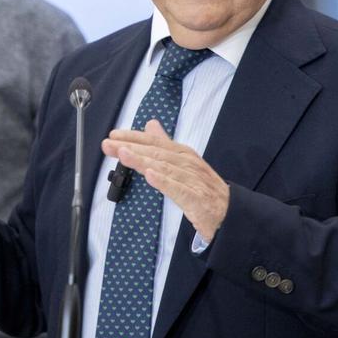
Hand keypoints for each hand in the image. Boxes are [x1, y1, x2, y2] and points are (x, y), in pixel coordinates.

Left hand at [102, 119, 230, 240]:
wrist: (229, 213)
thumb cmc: (203, 187)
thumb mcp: (183, 161)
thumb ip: (165, 143)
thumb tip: (151, 124)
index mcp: (182, 153)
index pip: (155, 142)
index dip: (133, 137)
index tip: (112, 135)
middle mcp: (187, 163)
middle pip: (156, 153)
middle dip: (131, 147)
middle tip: (108, 144)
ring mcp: (193, 180)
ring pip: (164, 168)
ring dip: (142, 160)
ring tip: (123, 154)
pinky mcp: (197, 199)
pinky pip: (179, 190)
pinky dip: (165, 182)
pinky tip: (150, 176)